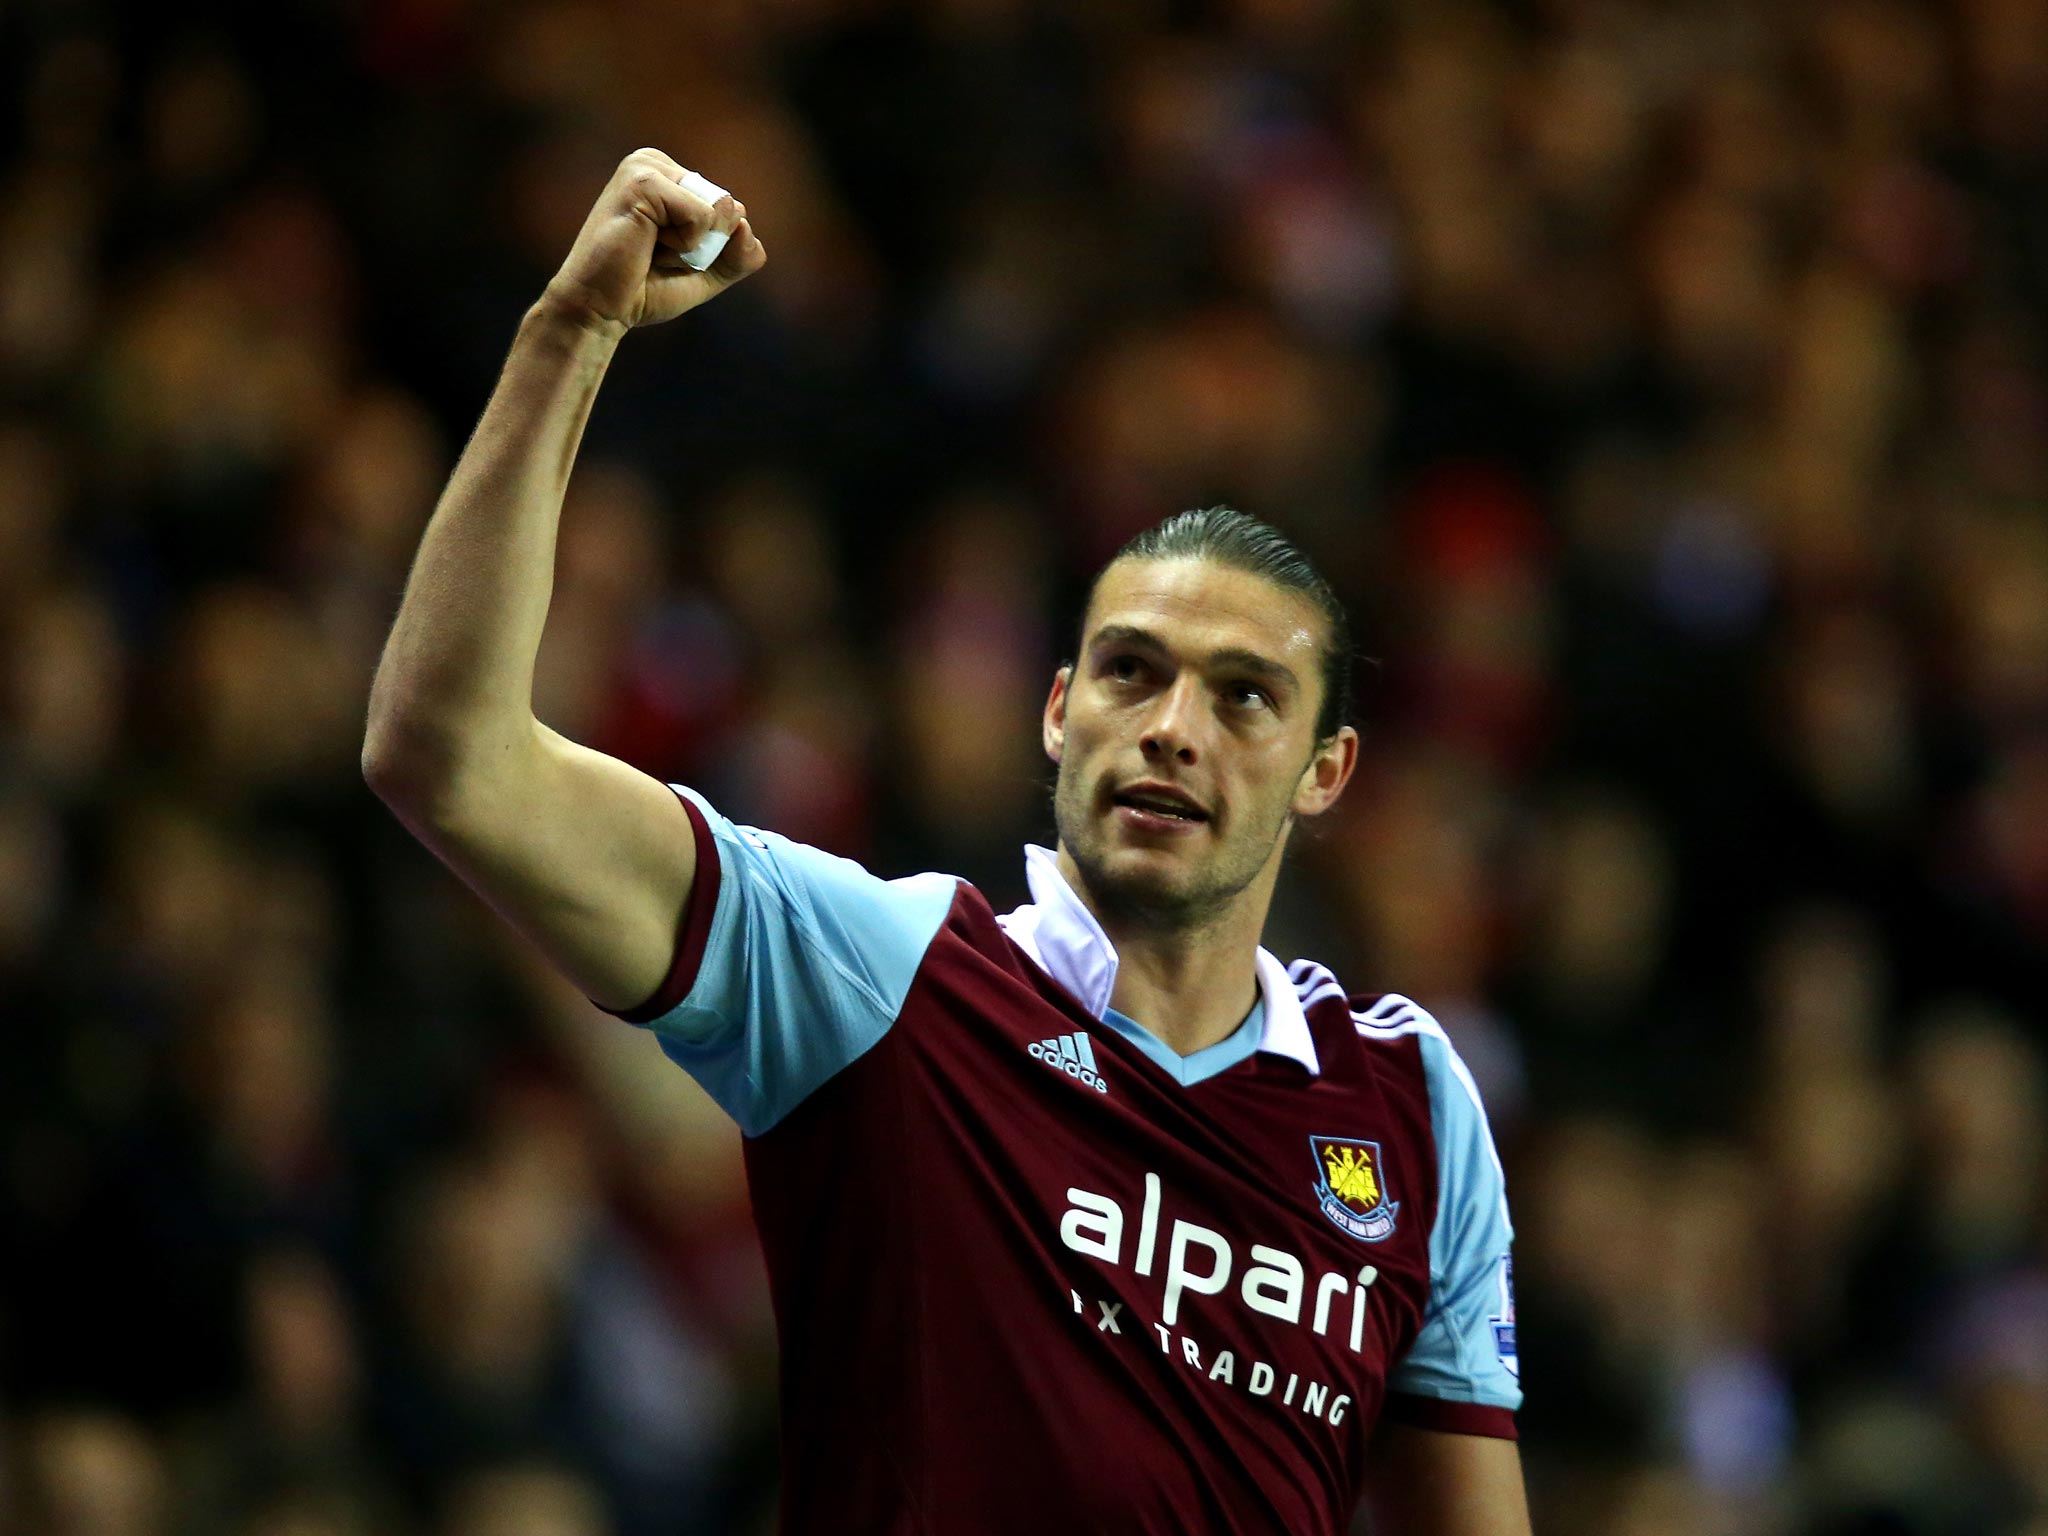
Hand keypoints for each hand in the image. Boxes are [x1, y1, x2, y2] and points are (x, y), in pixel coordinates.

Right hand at [540, 147, 765, 337]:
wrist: (600, 310)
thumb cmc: (646, 289)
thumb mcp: (708, 271)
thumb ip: (741, 253)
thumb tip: (744, 222)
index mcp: (670, 175)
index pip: (731, 210)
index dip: (711, 247)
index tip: (665, 254)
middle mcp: (656, 162)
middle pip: (728, 207)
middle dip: (704, 247)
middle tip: (655, 255)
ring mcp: (646, 167)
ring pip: (718, 210)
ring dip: (693, 247)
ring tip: (649, 249)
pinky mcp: (643, 181)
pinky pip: (702, 216)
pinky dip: (684, 244)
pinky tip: (645, 245)